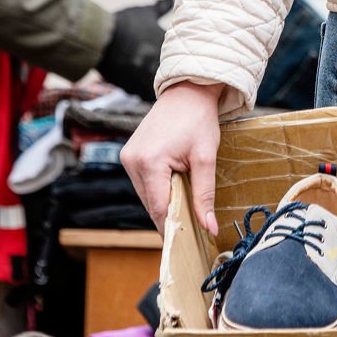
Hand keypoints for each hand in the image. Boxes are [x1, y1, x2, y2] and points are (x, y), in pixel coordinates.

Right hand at [94, 0, 172, 97]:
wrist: (101, 39)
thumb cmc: (126, 24)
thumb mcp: (146, 13)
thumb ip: (161, 7)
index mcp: (167, 50)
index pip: (182, 61)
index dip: (181, 61)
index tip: (179, 59)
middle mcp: (159, 68)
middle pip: (172, 78)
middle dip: (172, 75)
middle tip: (168, 71)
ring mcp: (145, 80)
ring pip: (157, 88)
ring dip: (156, 84)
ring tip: (152, 78)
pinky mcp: (130, 88)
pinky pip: (140, 93)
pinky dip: (140, 88)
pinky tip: (138, 81)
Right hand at [122, 80, 225, 235]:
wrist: (187, 91)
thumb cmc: (199, 120)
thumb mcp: (206, 158)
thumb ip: (205, 195)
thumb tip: (209, 228)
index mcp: (149, 162)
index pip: (159, 208)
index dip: (173, 228)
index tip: (186, 246)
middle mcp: (132, 161)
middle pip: (151, 204)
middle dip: (170, 217)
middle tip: (191, 231)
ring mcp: (127, 157)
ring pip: (146, 196)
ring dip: (163, 203)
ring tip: (185, 208)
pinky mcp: (128, 154)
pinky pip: (143, 183)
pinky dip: (158, 189)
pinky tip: (174, 188)